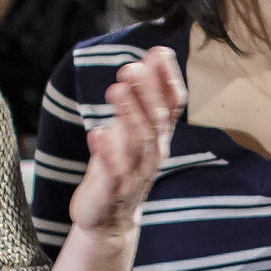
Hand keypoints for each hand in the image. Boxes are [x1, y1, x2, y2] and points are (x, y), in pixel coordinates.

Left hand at [70, 47, 183, 237]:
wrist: (108, 218)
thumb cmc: (119, 164)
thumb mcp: (133, 127)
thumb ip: (143, 95)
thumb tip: (154, 53)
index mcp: (159, 136)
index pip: (173, 104)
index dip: (168, 79)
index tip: (159, 52)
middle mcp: (152, 153)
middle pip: (156, 120)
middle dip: (147, 92)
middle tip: (132, 67)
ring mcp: (134, 174)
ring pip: (138, 143)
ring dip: (129, 114)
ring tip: (116, 89)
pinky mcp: (112, 191)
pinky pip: (114, 172)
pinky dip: (107, 152)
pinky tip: (97, 132)